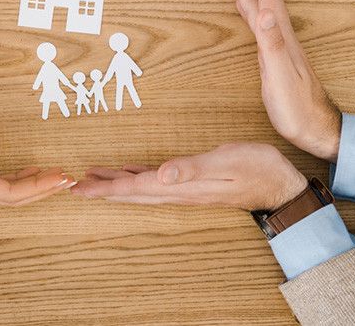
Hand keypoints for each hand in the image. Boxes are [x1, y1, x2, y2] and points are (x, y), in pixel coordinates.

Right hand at [0, 132, 74, 257]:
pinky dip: (19, 177)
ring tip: (56, 176)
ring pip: (10, 190)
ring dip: (35, 184)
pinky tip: (26, 169)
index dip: (40, 186)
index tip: (64, 177)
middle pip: (17, 195)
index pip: (14, 191)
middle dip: (45, 188)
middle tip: (71, 179)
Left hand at [72, 142, 305, 210]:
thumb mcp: (226, 161)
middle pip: (132, 193)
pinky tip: (130, 174)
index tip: (79, 188)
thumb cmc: (257, 169)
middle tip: (74, 186)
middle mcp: (179, 192)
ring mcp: (186, 190)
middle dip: (102, 189)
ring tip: (93, 178)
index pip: (135, 189)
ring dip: (116, 184)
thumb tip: (160, 175)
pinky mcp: (193, 185)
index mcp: (182, 187)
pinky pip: (155, 185)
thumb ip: (191, 169)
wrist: (280, 186)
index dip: (105, 188)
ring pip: (141, 189)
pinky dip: (136, 179)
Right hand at [230, 0, 341, 161]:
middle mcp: (280, 36)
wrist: (315, 128)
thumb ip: (271, 43)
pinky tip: (245, 6)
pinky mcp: (272, 55)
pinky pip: (258, 23)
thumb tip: (265, 10)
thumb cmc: (297, 108)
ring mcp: (277, 44)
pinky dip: (249, 10)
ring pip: (260, 7)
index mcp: (280, 36)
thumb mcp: (280, 76)